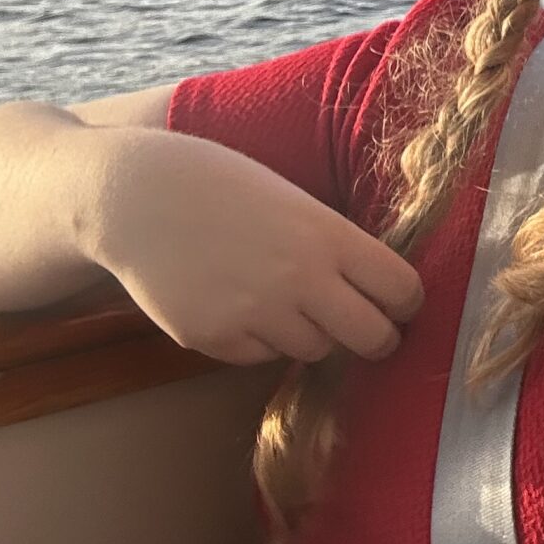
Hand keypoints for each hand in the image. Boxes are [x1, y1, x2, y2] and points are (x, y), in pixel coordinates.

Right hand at [83, 133, 425, 364]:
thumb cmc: (224, 187)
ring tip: (283, 296)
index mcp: (329, 236)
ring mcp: (254, 313)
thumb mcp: (296, 202)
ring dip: (313, 334)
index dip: (406, 302)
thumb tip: (385, 294)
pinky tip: (236, 301)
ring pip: (316, 350)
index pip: (402, 290)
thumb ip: (337, 246)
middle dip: (379, 338)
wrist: (137, 195)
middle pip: (373, 338)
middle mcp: (299, 279)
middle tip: (373, 332)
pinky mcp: (213, 338)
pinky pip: (261, 356)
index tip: (400, 303)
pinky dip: (260, 339)